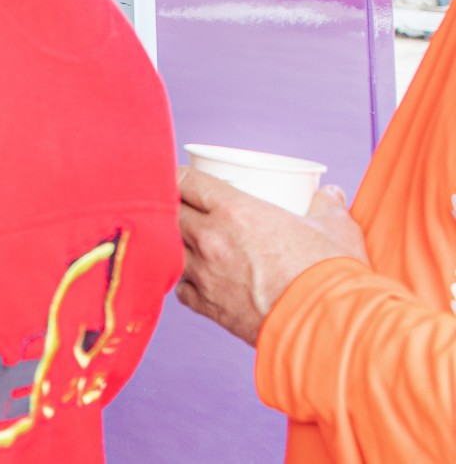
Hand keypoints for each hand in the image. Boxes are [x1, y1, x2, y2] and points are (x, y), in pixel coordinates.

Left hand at [176, 167, 368, 343]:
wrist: (330, 328)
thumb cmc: (333, 275)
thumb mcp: (337, 229)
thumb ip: (328, 207)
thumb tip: (331, 194)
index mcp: (235, 210)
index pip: (186, 181)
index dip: (179, 177)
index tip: (182, 180)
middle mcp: (211, 238)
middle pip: (170, 212)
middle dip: (173, 207)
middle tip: (184, 209)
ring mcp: (205, 273)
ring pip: (169, 249)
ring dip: (176, 244)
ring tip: (191, 244)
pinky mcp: (207, 306)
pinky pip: (181, 288)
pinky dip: (186, 283)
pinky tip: (201, 281)